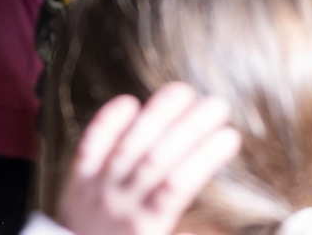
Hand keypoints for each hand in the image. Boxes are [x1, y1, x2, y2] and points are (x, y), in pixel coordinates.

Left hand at [57, 83, 240, 234]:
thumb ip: (188, 234)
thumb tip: (215, 226)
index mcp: (148, 225)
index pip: (178, 186)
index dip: (204, 159)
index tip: (231, 137)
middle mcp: (122, 202)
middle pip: (157, 159)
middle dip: (190, 129)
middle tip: (219, 105)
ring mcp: (98, 186)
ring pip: (129, 146)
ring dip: (157, 116)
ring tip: (185, 91)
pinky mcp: (80, 176)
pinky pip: (90, 146)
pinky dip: (107, 123)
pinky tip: (129, 102)